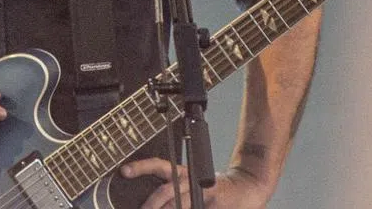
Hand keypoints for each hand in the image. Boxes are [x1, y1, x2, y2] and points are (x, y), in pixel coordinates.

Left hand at [121, 159, 272, 208]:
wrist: (246, 188)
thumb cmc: (216, 194)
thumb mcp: (191, 190)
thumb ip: (174, 196)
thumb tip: (152, 202)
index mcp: (181, 173)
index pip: (157, 166)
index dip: (141, 167)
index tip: (124, 171)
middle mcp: (189, 178)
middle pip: (164, 189)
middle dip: (151, 203)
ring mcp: (200, 188)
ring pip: (177, 201)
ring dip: (165, 208)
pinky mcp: (210, 196)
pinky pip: (192, 205)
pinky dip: (184, 208)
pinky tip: (189, 208)